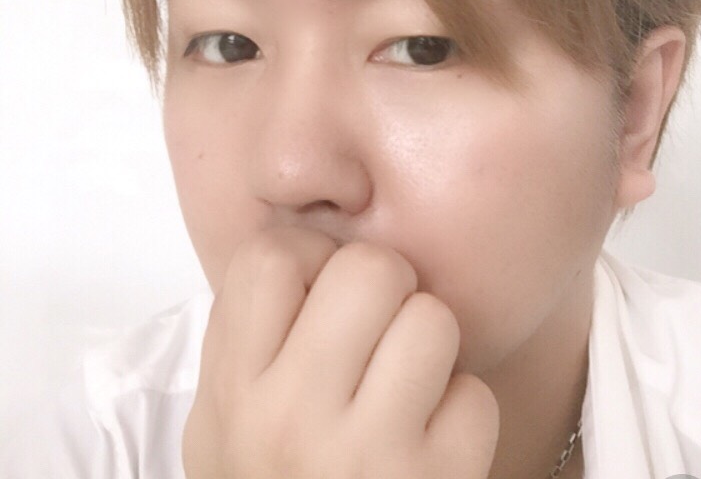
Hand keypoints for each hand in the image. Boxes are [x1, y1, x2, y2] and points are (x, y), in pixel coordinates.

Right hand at [182, 226, 499, 477]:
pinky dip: (461, 413)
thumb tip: (306, 247)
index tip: (320, 288)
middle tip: (377, 325)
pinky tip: (429, 439)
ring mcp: (367, 455)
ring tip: (406, 381)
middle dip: (385, 285)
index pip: (271, 257)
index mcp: (235, 391)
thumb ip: (248, 335)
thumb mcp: (223, 422)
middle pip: (369, 268)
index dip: (309, 256)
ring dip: (428, 344)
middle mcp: (292, 418)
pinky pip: (474, 396)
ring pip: (432, 319)